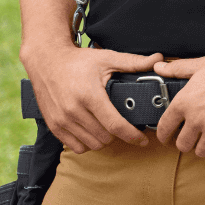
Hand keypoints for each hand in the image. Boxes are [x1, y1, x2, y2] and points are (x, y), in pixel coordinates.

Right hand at [21, 44, 163, 153]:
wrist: (46, 61)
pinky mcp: (53, 126)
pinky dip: (87, 143)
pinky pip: (75, 146)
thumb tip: (158, 59)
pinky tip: (93, 131)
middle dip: (118, 135)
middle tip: (124, 126)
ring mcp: (62, 120)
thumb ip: (133, 62)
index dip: (132, 135)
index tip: (142, 140)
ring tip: (108, 128)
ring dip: (103, 140)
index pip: (115, 125)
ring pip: (91, 145)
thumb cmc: (78, 60)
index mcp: (89, 95)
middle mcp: (73, 110)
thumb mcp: (107, 58)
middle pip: (105, 138)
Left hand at [152, 48, 204, 158]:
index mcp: (185, 102)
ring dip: (204, 147)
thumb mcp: (201, 65)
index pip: (164, 128)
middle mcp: (197, 118)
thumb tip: (159, 68)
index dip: (163, 135)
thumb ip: (178, 69)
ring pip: (201, 152)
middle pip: (182, 145)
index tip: (166, 138)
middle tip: (192, 138)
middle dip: (186, 142)